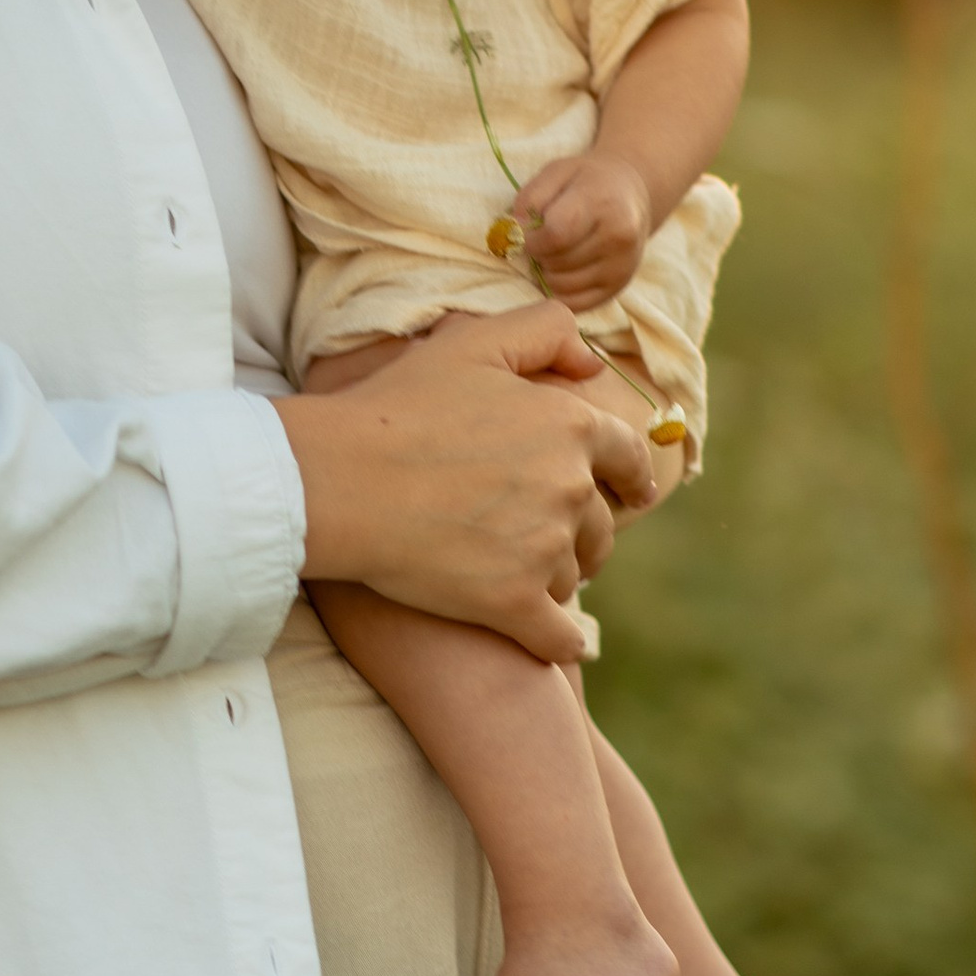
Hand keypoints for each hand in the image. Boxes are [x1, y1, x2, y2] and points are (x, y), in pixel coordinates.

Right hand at [277, 303, 655, 658]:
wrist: (340, 480)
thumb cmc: (397, 409)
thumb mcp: (471, 343)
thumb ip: (543, 332)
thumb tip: (593, 365)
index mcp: (569, 425)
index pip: (626, 455)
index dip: (632, 474)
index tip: (635, 492)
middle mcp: (568, 488)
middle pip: (600, 523)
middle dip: (585, 532)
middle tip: (555, 539)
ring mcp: (543, 549)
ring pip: (573, 576)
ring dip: (557, 578)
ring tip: (522, 574)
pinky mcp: (512, 603)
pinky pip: (557, 637)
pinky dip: (559, 642)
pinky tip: (555, 643)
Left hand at [508, 151, 653, 307]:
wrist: (631, 194)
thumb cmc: (585, 181)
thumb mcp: (557, 172)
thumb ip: (531, 197)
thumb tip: (513, 232)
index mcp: (602, 203)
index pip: (555, 235)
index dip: (529, 239)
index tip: (523, 233)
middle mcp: (619, 237)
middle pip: (557, 262)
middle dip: (538, 255)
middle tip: (540, 241)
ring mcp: (622, 266)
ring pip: (562, 286)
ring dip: (546, 274)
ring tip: (552, 253)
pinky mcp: (618, 287)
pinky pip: (575, 304)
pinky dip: (558, 291)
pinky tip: (559, 271)